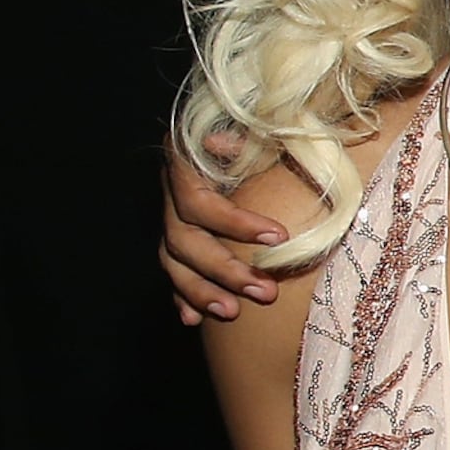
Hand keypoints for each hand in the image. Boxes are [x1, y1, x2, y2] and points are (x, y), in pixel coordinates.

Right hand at [164, 134, 284, 324]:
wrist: (255, 132)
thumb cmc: (266, 132)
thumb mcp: (262, 130)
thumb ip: (246, 139)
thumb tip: (217, 144)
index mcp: (185, 163)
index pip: (198, 202)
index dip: (234, 223)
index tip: (279, 237)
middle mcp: (171, 194)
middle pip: (184, 240)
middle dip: (224, 270)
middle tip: (265, 291)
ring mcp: (170, 221)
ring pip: (174, 262)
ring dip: (201, 291)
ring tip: (232, 312)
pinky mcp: (177, 243)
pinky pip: (173, 274)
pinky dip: (183, 296)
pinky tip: (193, 319)